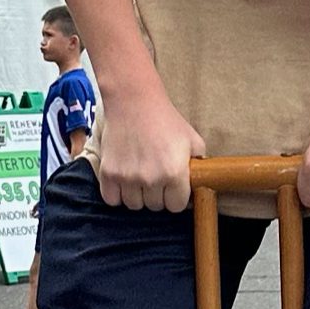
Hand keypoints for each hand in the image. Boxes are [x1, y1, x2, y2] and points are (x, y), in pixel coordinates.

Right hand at [97, 87, 204, 211]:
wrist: (134, 102)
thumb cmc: (165, 120)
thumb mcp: (193, 140)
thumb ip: (199, 165)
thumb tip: (200, 184)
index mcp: (174, 173)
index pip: (176, 206)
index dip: (175, 197)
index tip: (172, 188)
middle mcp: (151, 179)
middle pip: (155, 207)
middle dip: (157, 195)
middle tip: (155, 176)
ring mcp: (128, 178)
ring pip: (134, 205)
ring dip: (137, 195)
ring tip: (139, 177)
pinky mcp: (109, 174)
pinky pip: (112, 200)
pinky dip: (117, 194)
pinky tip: (124, 181)